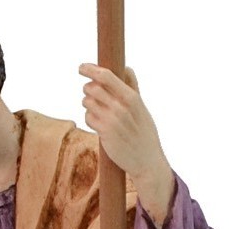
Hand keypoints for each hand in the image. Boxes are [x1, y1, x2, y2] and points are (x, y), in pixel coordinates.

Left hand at [78, 64, 175, 223]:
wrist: (146, 161)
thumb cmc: (144, 134)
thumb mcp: (142, 108)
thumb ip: (133, 87)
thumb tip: (127, 68)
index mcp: (132, 97)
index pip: (106, 76)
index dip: (90, 69)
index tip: (81, 67)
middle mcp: (121, 107)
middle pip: (93, 87)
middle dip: (88, 89)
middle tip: (91, 94)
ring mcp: (112, 120)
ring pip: (87, 102)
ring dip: (88, 104)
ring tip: (97, 111)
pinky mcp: (104, 133)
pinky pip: (87, 117)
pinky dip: (89, 118)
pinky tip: (98, 124)